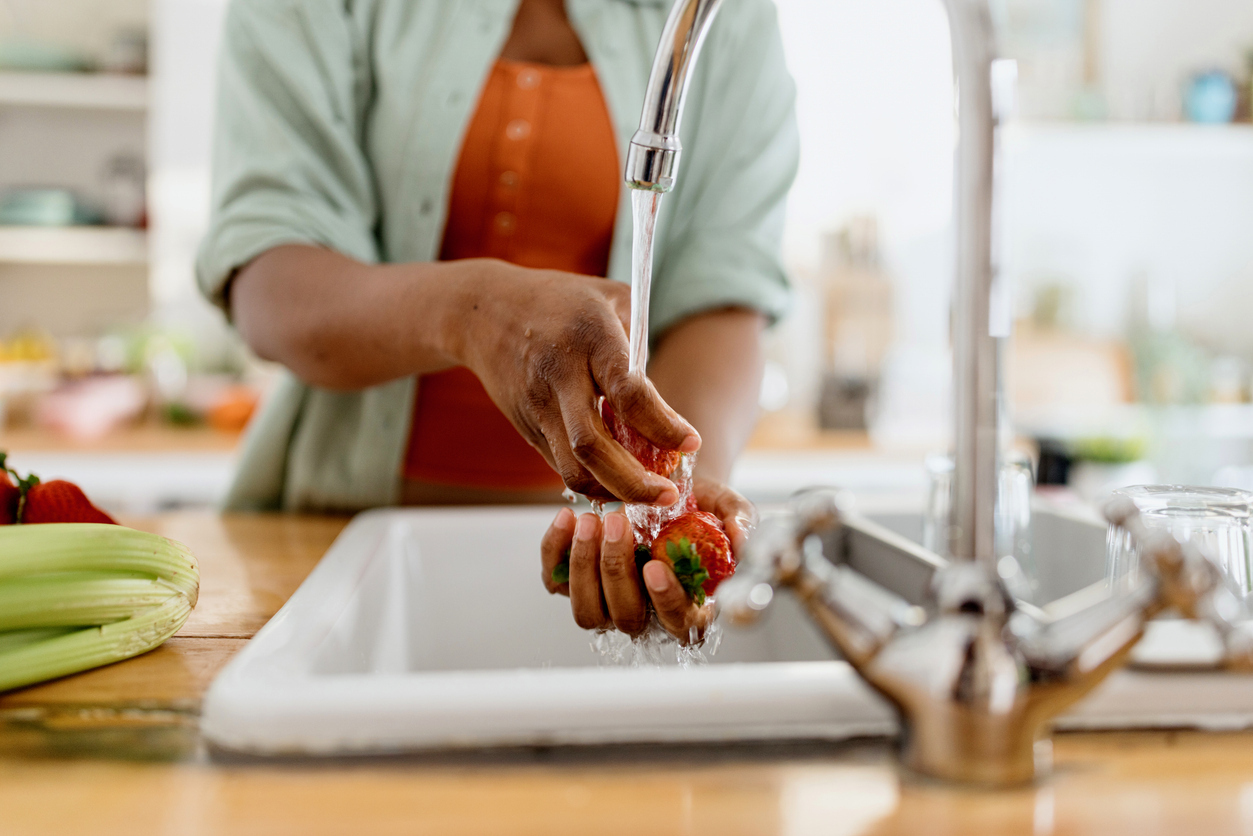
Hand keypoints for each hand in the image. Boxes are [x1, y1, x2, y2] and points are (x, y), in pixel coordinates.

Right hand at [453, 262, 699, 503]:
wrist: (484, 311)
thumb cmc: (562, 301)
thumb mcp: (611, 299)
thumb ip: (641, 347)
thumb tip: (666, 404)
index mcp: (589, 338)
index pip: (628, 393)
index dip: (662, 425)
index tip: (691, 442)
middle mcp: (559, 376)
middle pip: (592, 446)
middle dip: (634, 481)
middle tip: (669, 495)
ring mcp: (538, 406)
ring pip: (572, 468)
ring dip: (613, 491)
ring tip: (648, 495)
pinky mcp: (527, 427)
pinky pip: (562, 466)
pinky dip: (594, 481)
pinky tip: (619, 480)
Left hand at [540, 478, 755, 642]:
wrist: (665, 490)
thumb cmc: (701, 509)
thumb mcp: (728, 508)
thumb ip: (740, 523)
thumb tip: (741, 542)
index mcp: (690, 608)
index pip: (680, 623)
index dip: (666, 600)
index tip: (655, 566)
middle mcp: (647, 614)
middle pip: (626, 618)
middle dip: (617, 571)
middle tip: (618, 522)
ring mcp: (608, 603)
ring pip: (587, 611)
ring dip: (584, 567)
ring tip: (590, 521)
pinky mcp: (575, 583)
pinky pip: (555, 581)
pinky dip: (555, 551)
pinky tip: (566, 518)